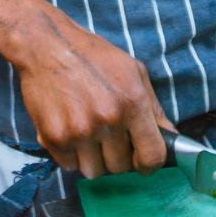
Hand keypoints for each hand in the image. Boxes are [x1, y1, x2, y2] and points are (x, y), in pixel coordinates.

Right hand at [13, 8, 170, 178]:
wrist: (45, 45)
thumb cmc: (92, 56)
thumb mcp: (133, 71)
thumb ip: (154, 108)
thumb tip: (170, 136)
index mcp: (132, 103)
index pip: (152, 157)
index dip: (149, 164)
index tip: (141, 161)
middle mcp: (107, 119)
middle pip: (121, 168)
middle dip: (117, 156)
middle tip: (107, 136)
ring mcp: (79, 131)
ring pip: (94, 171)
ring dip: (92, 158)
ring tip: (87, 132)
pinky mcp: (53, 137)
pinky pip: (69, 165)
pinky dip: (70, 154)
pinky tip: (69, 130)